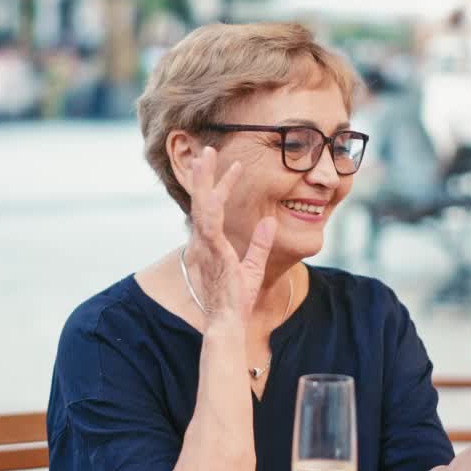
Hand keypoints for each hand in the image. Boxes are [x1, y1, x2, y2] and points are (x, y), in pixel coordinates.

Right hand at [182, 146, 277, 325]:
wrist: (227, 321)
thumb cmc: (236, 300)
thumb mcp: (253, 266)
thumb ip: (260, 243)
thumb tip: (270, 222)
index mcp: (210, 244)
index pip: (214, 208)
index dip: (224, 185)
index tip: (236, 166)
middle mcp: (203, 242)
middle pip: (201, 201)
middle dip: (204, 175)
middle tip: (207, 150)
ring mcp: (205, 246)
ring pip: (201, 206)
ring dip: (203, 181)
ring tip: (205, 158)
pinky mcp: (211, 253)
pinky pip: (209, 224)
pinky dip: (210, 206)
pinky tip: (213, 191)